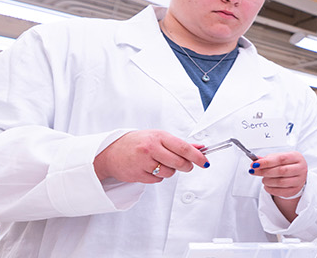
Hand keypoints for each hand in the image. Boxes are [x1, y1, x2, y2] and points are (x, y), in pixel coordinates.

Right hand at [93, 130, 207, 182]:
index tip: (205, 162)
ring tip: (159, 163)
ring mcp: (143, 162)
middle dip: (186, 166)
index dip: (197, 156)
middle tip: (186, 165)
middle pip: (179, 163)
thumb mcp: (157, 137)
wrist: (110, 152)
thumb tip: (199, 148)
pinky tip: (149, 168)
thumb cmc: (137, 143)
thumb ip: (178, 144)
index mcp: (158, 137)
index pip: (183, 147)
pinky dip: (158, 176)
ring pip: (169, 173)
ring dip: (170, 171)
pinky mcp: (138, 175)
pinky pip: (157, 180)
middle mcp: (150, 148)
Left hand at [250, 151, 307, 198]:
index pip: (281, 159)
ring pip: (280, 182)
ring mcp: (299, 180)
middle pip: (281, 171)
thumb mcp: (278, 158)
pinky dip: (270, 189)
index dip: (267, 162)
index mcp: (297, 157)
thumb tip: (255, 161)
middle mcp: (301, 168)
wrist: (296, 175)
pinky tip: (267, 185)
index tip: (255, 164)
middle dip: (265, 172)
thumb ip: (267, 159)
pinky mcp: (295, 190)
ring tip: (263, 179)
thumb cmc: (286, 164)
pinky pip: (280, 192)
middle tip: (254, 171)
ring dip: (267, 181)